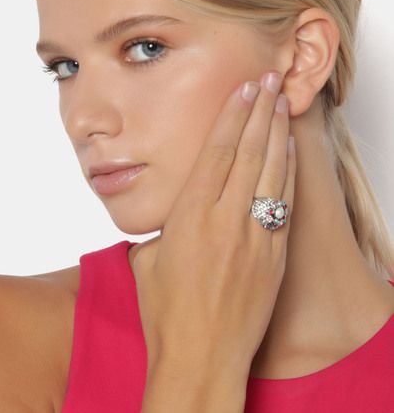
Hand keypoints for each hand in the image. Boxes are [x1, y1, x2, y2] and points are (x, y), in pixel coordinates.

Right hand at [131, 71, 295, 376]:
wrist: (201, 359)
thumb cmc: (165, 313)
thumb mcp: (149, 258)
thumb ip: (164, 225)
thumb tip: (171, 207)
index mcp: (189, 217)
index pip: (216, 152)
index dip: (230, 116)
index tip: (241, 89)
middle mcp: (224, 220)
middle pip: (247, 153)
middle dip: (258, 111)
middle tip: (268, 78)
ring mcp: (254, 237)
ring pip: (270, 171)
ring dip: (277, 133)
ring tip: (282, 102)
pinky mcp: (274, 255)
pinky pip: (283, 201)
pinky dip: (287, 171)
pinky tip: (289, 149)